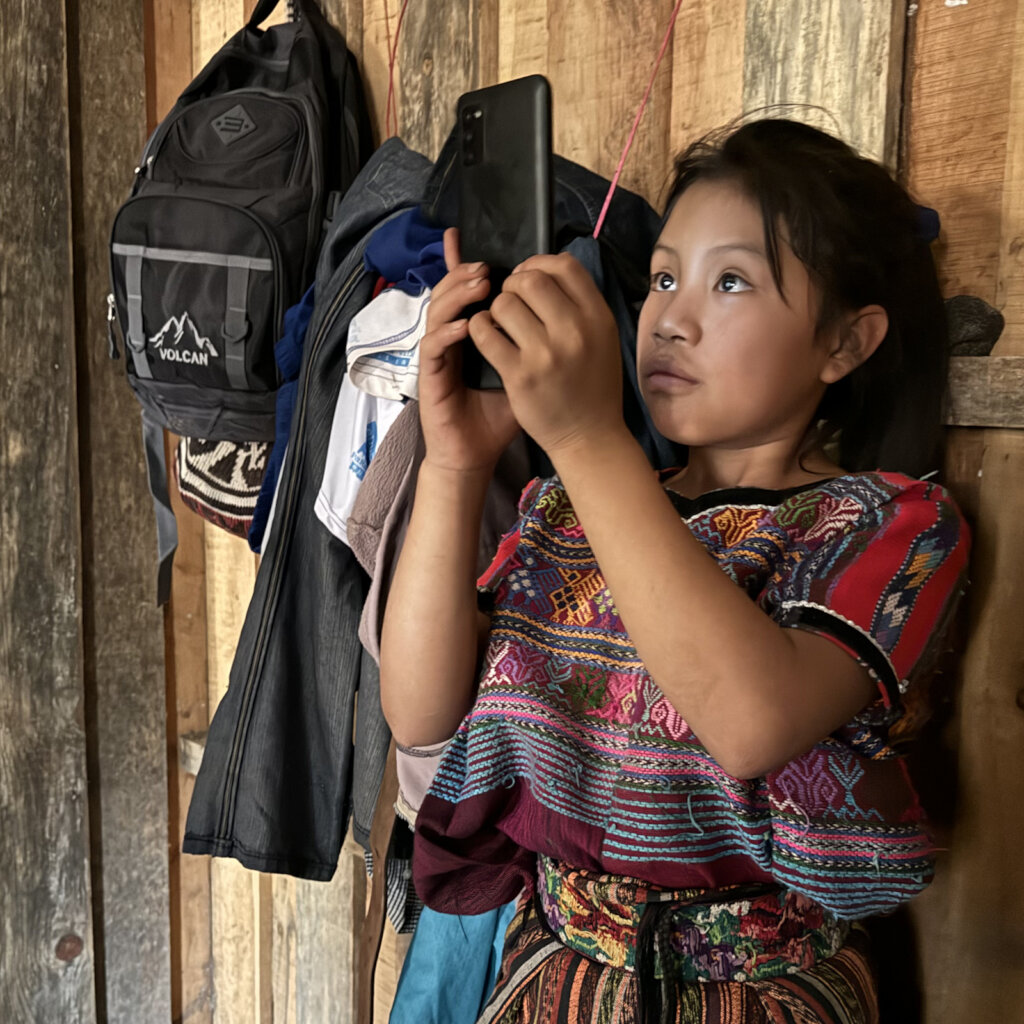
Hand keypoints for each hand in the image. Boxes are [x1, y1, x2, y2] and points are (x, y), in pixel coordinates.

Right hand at [418, 229, 519, 473]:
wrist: (474, 453)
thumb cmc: (500, 415)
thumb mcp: (525, 372)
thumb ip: (535, 342)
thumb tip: (563, 309)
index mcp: (471, 332)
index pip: (466, 290)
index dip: (464, 263)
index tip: (476, 241)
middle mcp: (449, 338)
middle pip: (448, 291)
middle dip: (465, 274)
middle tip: (487, 267)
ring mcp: (437, 356)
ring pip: (437, 312)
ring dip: (456, 295)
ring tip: (478, 286)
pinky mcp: (429, 377)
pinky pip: (433, 347)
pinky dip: (447, 333)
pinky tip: (465, 326)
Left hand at [467, 253, 626, 457]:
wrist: (589, 437)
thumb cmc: (593, 386)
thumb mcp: (602, 339)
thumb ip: (580, 305)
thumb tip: (546, 271)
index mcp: (598, 317)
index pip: (564, 265)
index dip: (539, 263)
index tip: (528, 278)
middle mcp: (575, 331)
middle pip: (530, 279)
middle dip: (513, 285)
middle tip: (510, 302)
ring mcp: (546, 353)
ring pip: (504, 303)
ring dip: (495, 309)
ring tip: (499, 324)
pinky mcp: (519, 375)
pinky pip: (485, 333)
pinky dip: (479, 329)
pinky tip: (486, 337)